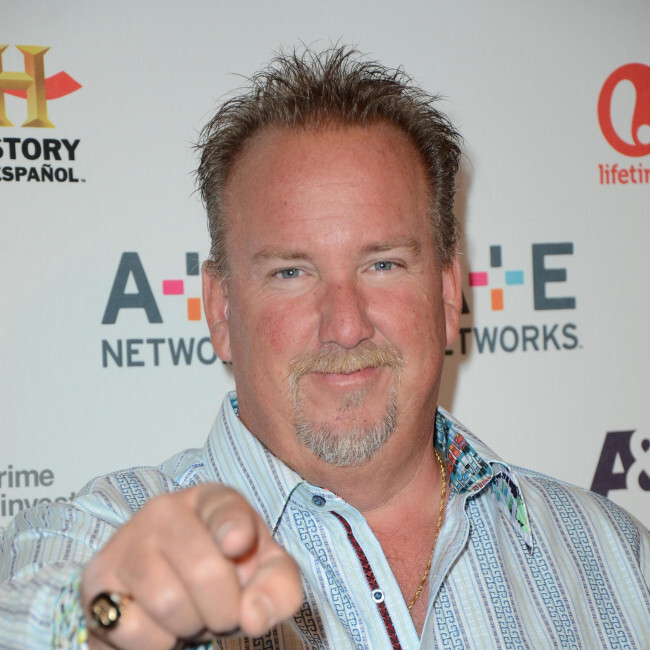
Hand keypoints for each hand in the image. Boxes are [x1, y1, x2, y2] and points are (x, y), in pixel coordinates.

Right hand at [82, 484, 302, 648]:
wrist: (160, 589)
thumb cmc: (222, 572)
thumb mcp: (262, 572)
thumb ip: (279, 588)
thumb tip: (254, 616)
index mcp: (212, 500)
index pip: (225, 509)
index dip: (235, 529)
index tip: (237, 545)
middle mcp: (166, 510)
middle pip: (206, 572)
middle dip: (224, 611)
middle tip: (222, 612)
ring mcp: (128, 541)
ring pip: (170, 605)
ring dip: (190, 627)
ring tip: (190, 614)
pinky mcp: (98, 579)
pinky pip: (135, 630)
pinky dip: (157, 643)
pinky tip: (159, 623)